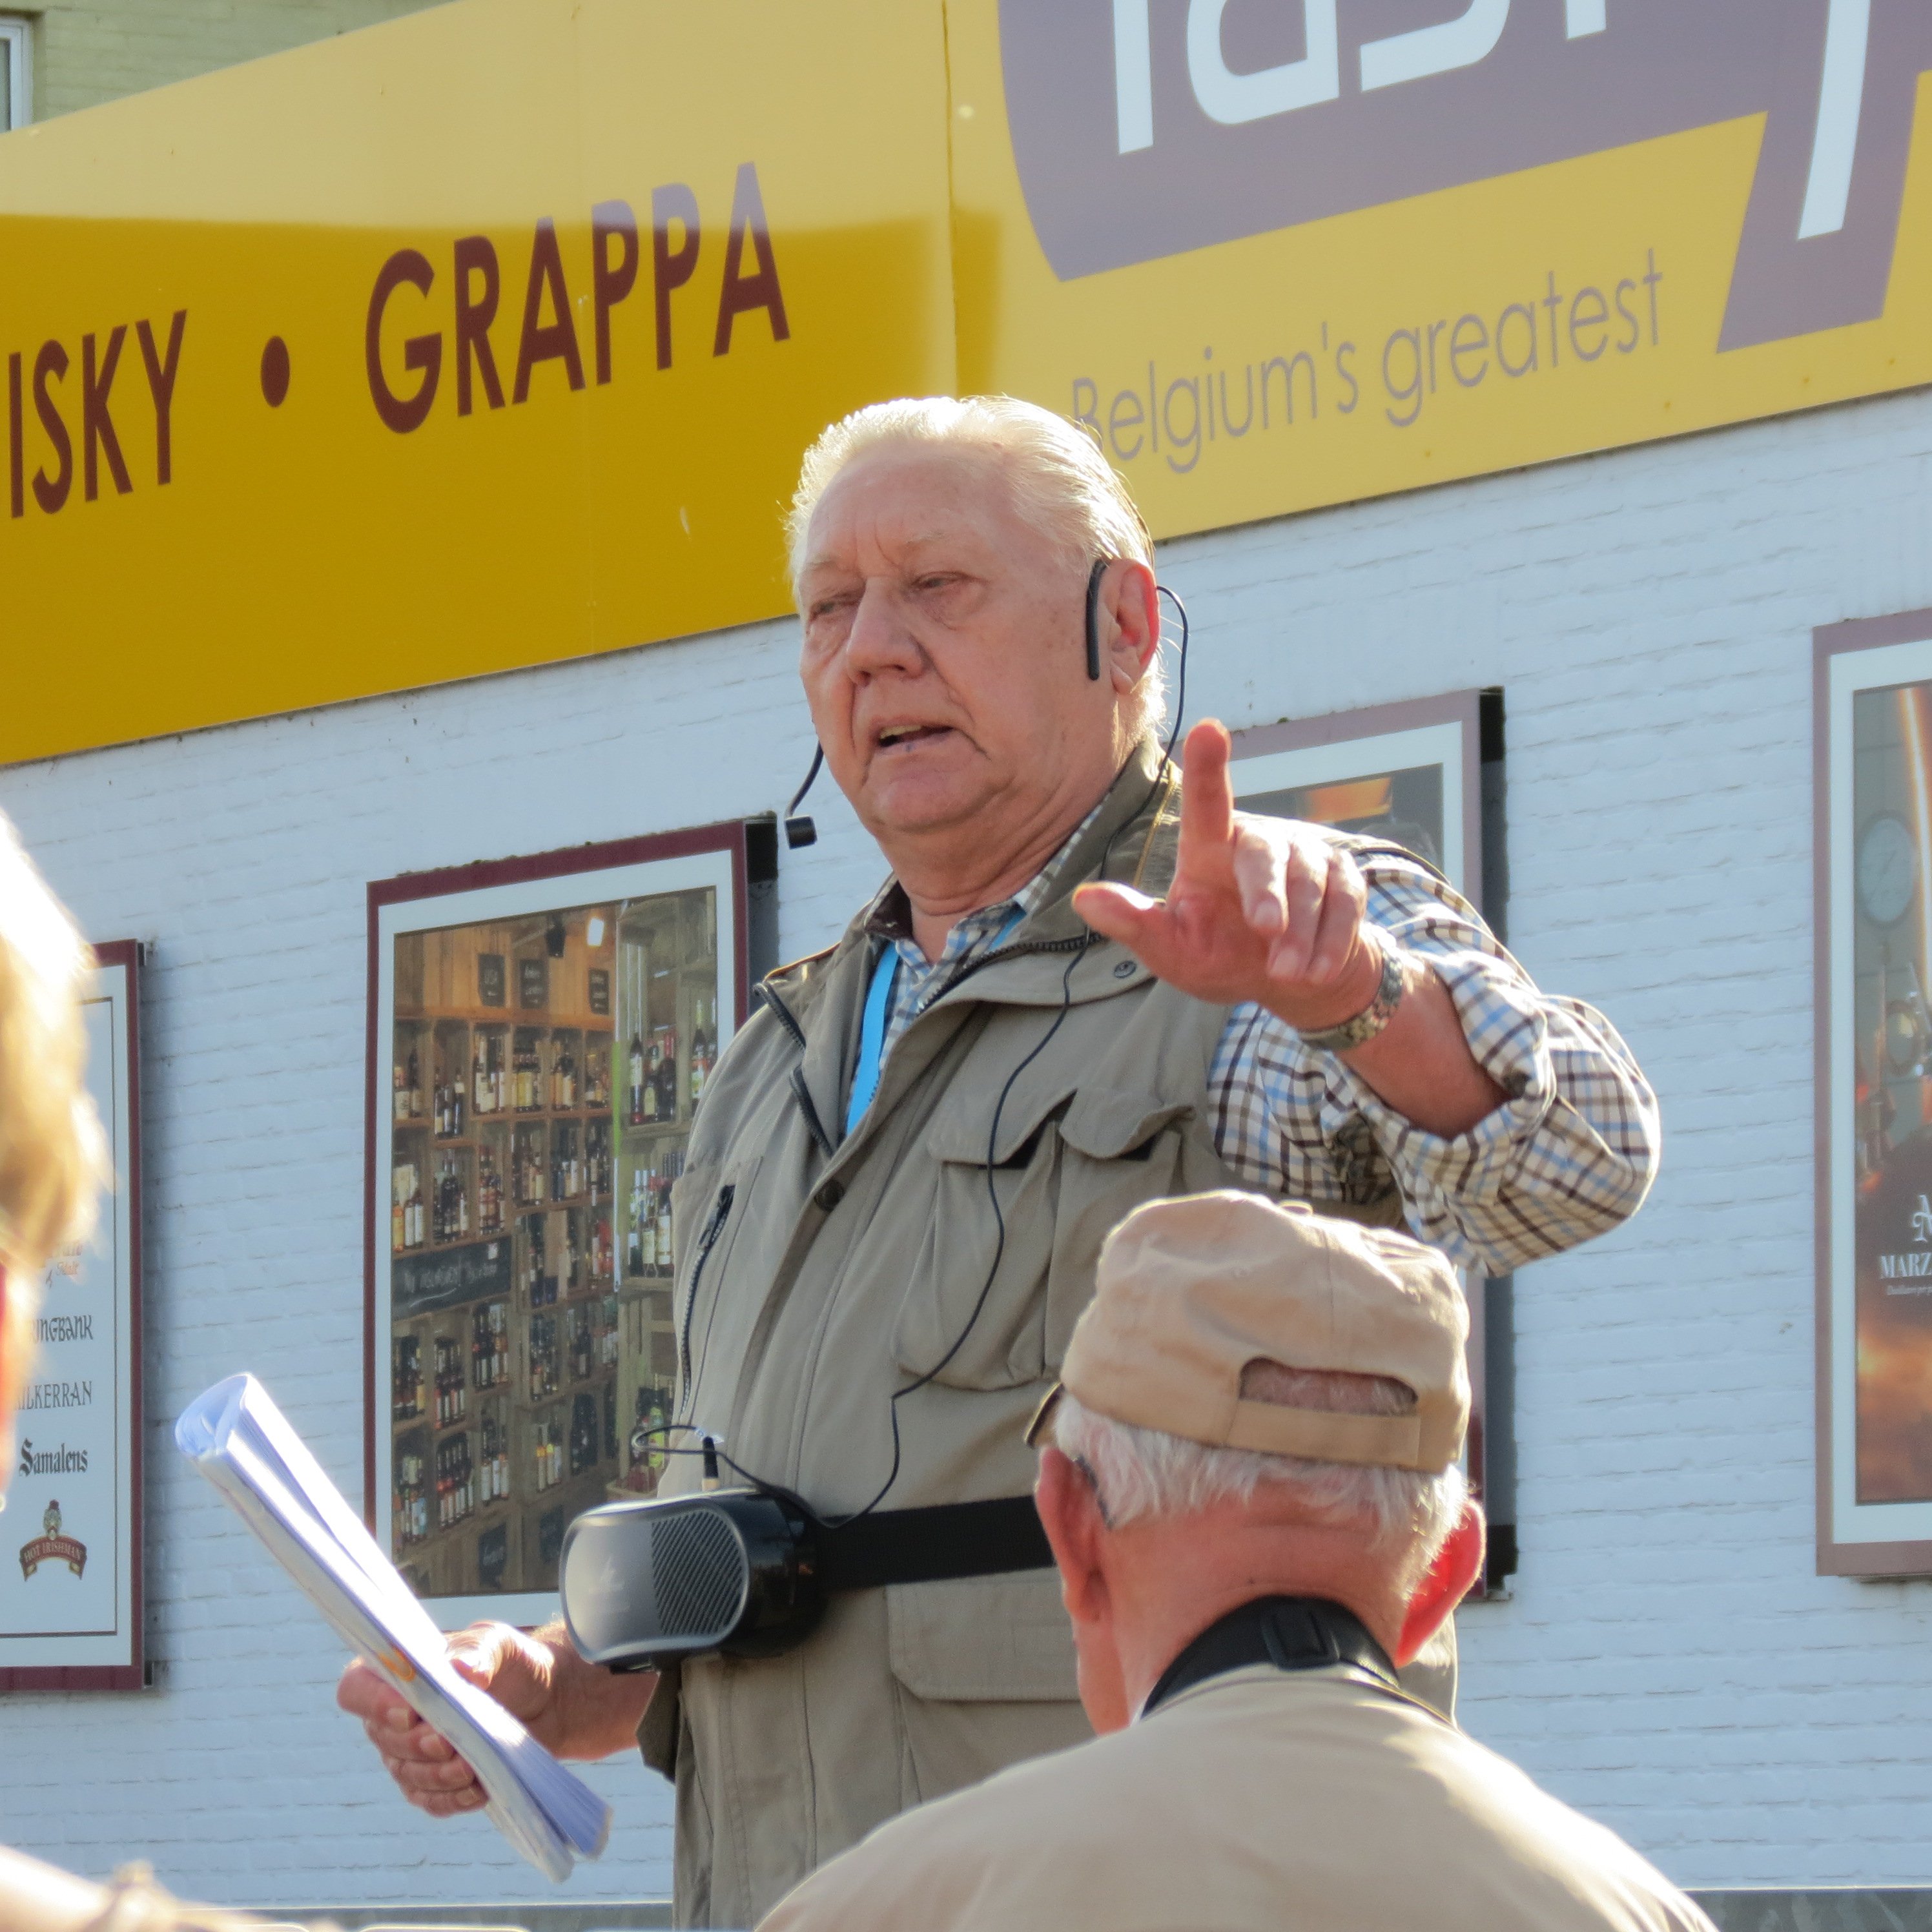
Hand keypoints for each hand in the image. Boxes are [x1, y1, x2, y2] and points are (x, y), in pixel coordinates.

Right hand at [337, 1621, 563, 1817]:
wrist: (545, 1700)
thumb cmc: (512, 1664)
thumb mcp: (502, 1644)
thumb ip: (479, 1650)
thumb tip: (460, 1669)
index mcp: (398, 1672)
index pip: (357, 1688)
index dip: (374, 1703)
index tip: (410, 1712)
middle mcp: (393, 1716)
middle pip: (383, 1739)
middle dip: (416, 1744)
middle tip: (448, 1741)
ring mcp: (410, 1754)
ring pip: (407, 1774)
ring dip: (437, 1775)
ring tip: (470, 1766)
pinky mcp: (434, 1784)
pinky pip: (430, 1801)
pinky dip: (452, 1798)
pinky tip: (478, 1789)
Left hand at [1075, 718, 1382, 1031]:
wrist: (1288, 978)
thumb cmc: (1218, 954)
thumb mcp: (1172, 949)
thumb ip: (1134, 925)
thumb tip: (1081, 900)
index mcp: (1207, 847)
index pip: (1207, 802)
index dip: (1209, 767)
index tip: (1210, 729)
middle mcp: (1257, 840)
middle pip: (1264, 852)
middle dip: (1268, 892)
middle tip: (1266, 933)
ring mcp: (1306, 854)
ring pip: (1310, 882)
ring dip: (1301, 932)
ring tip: (1285, 972)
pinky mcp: (1344, 877)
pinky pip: (1346, 903)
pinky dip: (1332, 940)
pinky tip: (1315, 972)